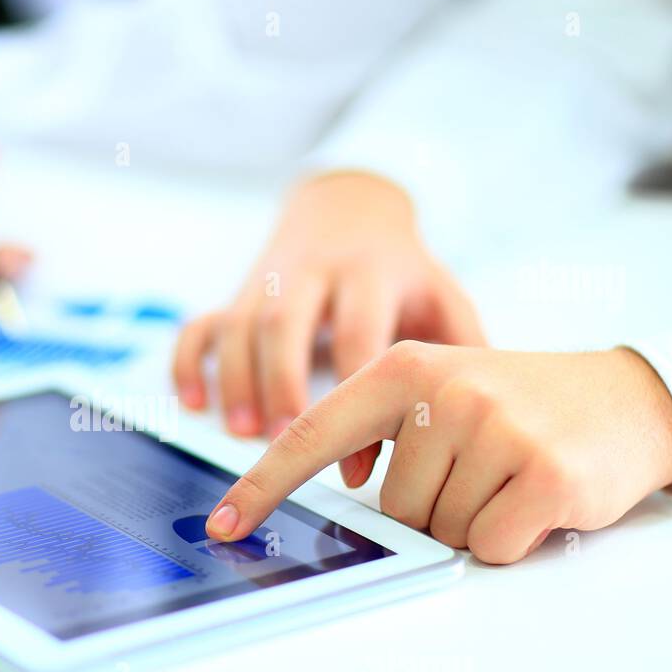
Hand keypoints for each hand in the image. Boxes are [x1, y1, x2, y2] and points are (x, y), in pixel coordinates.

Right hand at [173, 172, 484, 458]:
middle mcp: (314, 271)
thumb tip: (481, 432)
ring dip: (237, 381)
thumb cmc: (402, 272)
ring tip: (245, 433)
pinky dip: (190, 361)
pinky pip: (203, 322)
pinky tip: (193, 401)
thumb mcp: (443, 297)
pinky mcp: (237, 291)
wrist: (351, 206)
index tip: (360, 465)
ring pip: (241, 325)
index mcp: (371, 274)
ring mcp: (270, 279)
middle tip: (286, 442)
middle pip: (286, 323)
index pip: (358, 337)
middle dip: (282, 384)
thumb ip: (463, 354)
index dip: (356, 402)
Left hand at [205, 342, 671, 564]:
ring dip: (474, 520)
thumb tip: (344, 493)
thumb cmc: (518, 404)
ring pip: (440, 531)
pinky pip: (490, 545)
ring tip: (512, 475)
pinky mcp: (543, 472)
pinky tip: (539, 497)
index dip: (264, 484)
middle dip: (434, 507)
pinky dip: (512, 538)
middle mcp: (444, 390)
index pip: (313, 434)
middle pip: (390, 508)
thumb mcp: (441, 393)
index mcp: (402, 367)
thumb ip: (384, 433)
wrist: (628, 398)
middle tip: (482, 468)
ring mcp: (495, 428)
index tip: (224, 524)